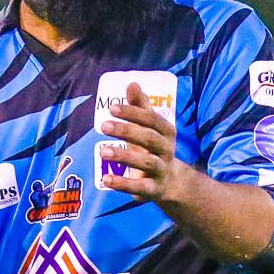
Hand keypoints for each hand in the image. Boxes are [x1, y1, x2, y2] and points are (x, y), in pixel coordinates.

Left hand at [99, 81, 187, 201]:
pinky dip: (123, 183)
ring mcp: (161, 170)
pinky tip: (105, 178)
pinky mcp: (153, 189)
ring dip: (124, 156)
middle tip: (103, 126)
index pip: (152, 119)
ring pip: (146, 162)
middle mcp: (166, 150)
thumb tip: (132, 83)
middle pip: (149, 139)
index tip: (112, 108)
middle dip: (127, 131)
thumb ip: (140, 107)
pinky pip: (139, 187)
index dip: (133, 113)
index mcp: (166, 132)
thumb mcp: (148, 128)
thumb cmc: (153, 148)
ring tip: (103, 150)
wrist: (170, 182)